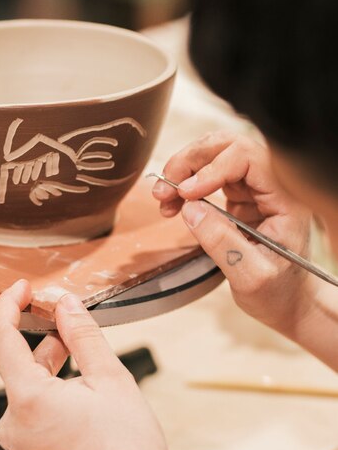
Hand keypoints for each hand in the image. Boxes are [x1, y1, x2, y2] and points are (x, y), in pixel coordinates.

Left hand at [0, 280, 174, 449]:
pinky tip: (84, 412)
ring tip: (91, 378)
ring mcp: (16, 447)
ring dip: (52, 377)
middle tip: (76, 331)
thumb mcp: (111, 380)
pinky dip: (51, 405)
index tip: (23, 289)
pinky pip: (31, 420)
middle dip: (47, 345)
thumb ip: (83, 335)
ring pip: (28, 394)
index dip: (8, 304)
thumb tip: (64, 303)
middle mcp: (11, 424)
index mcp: (28, 398)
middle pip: (20, 367)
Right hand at [152, 131, 313, 336]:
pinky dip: (186, 183)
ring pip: (217, 155)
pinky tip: (173, 203)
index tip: (185, 194)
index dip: (213, 169)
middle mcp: (273, 185)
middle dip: (192, 160)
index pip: (249, 159)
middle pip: (230, 146)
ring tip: (162, 197)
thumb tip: (190, 209)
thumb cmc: (277, 292)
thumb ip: (222, 242)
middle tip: (164, 188)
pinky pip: (209, 175)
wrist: (286, 302)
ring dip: (184, 169)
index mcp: (286, 199)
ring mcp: (256, 188)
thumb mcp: (250, 276)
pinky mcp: (241, 196)